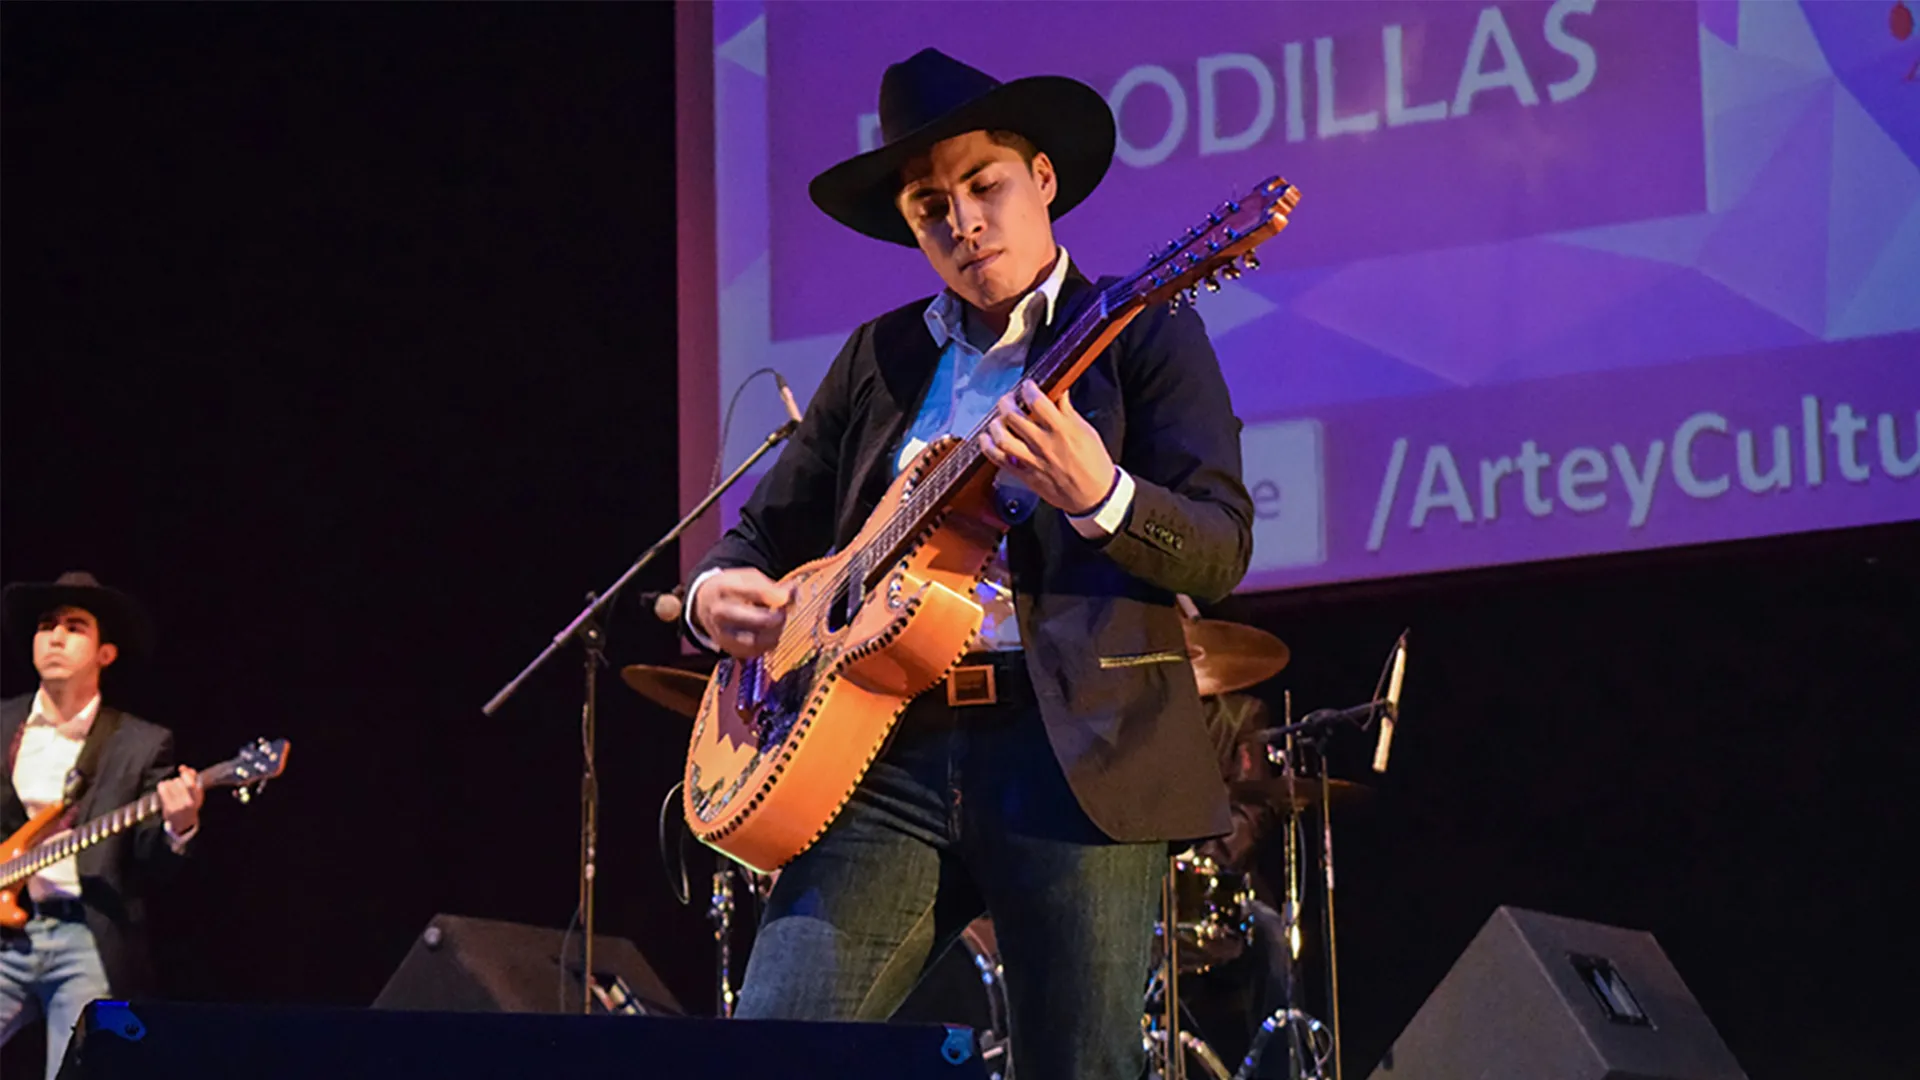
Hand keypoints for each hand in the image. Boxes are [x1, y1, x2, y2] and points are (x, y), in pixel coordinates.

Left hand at [157, 766, 203, 836]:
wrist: (184, 822)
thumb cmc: (190, 803)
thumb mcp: (196, 792)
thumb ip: (192, 777)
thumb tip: (182, 767)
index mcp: (198, 797)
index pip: (190, 782)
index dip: (185, 773)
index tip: (181, 770)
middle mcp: (188, 802)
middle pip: (178, 782)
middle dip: (176, 780)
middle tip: (176, 784)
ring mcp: (178, 806)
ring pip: (169, 784)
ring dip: (169, 783)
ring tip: (170, 788)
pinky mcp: (168, 808)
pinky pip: (162, 790)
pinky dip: (162, 786)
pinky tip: (163, 788)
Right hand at [693, 567, 792, 658]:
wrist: (703, 602)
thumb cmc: (732, 588)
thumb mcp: (748, 578)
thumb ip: (772, 586)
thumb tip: (791, 595)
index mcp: (725, 588)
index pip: (756, 593)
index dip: (777, 596)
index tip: (786, 597)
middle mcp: (720, 611)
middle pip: (758, 620)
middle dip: (777, 618)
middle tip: (782, 613)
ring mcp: (721, 632)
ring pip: (756, 641)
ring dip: (774, 634)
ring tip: (777, 624)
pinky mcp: (726, 647)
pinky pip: (752, 652)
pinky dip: (766, 645)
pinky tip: (769, 635)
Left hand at [976, 380, 1114, 514]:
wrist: (1094, 496)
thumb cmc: (1094, 464)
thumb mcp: (1086, 432)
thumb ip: (1068, 412)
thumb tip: (1059, 391)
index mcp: (1063, 431)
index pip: (1038, 402)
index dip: (1028, 389)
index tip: (1028, 386)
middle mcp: (1045, 444)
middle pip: (1015, 417)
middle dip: (1007, 402)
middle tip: (1009, 399)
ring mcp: (1033, 461)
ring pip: (1003, 438)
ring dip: (996, 424)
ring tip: (999, 419)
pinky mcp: (1025, 475)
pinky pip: (1000, 460)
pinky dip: (988, 448)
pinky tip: (986, 439)